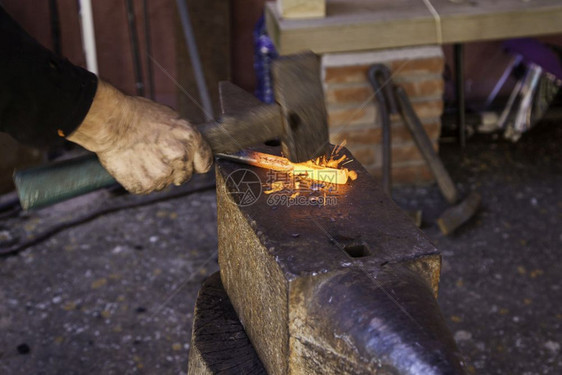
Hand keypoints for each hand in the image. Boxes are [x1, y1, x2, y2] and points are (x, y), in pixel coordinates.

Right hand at [67, 81, 212, 193]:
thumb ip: (185, 139)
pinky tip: (134, 164)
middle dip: (175, 169)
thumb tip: (192, 151)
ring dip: (156, 174)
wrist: (110, 122)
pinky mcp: (146, 185)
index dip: (195, 163)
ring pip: (166, 183)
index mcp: (190, 139)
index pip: (204, 164)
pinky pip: (148, 187)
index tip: (187, 162)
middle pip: (185, 176)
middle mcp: (180, 158)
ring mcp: (163, 174)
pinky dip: (141, 179)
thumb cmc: (138, 115)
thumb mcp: (171, 118)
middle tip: (157, 156)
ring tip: (142, 156)